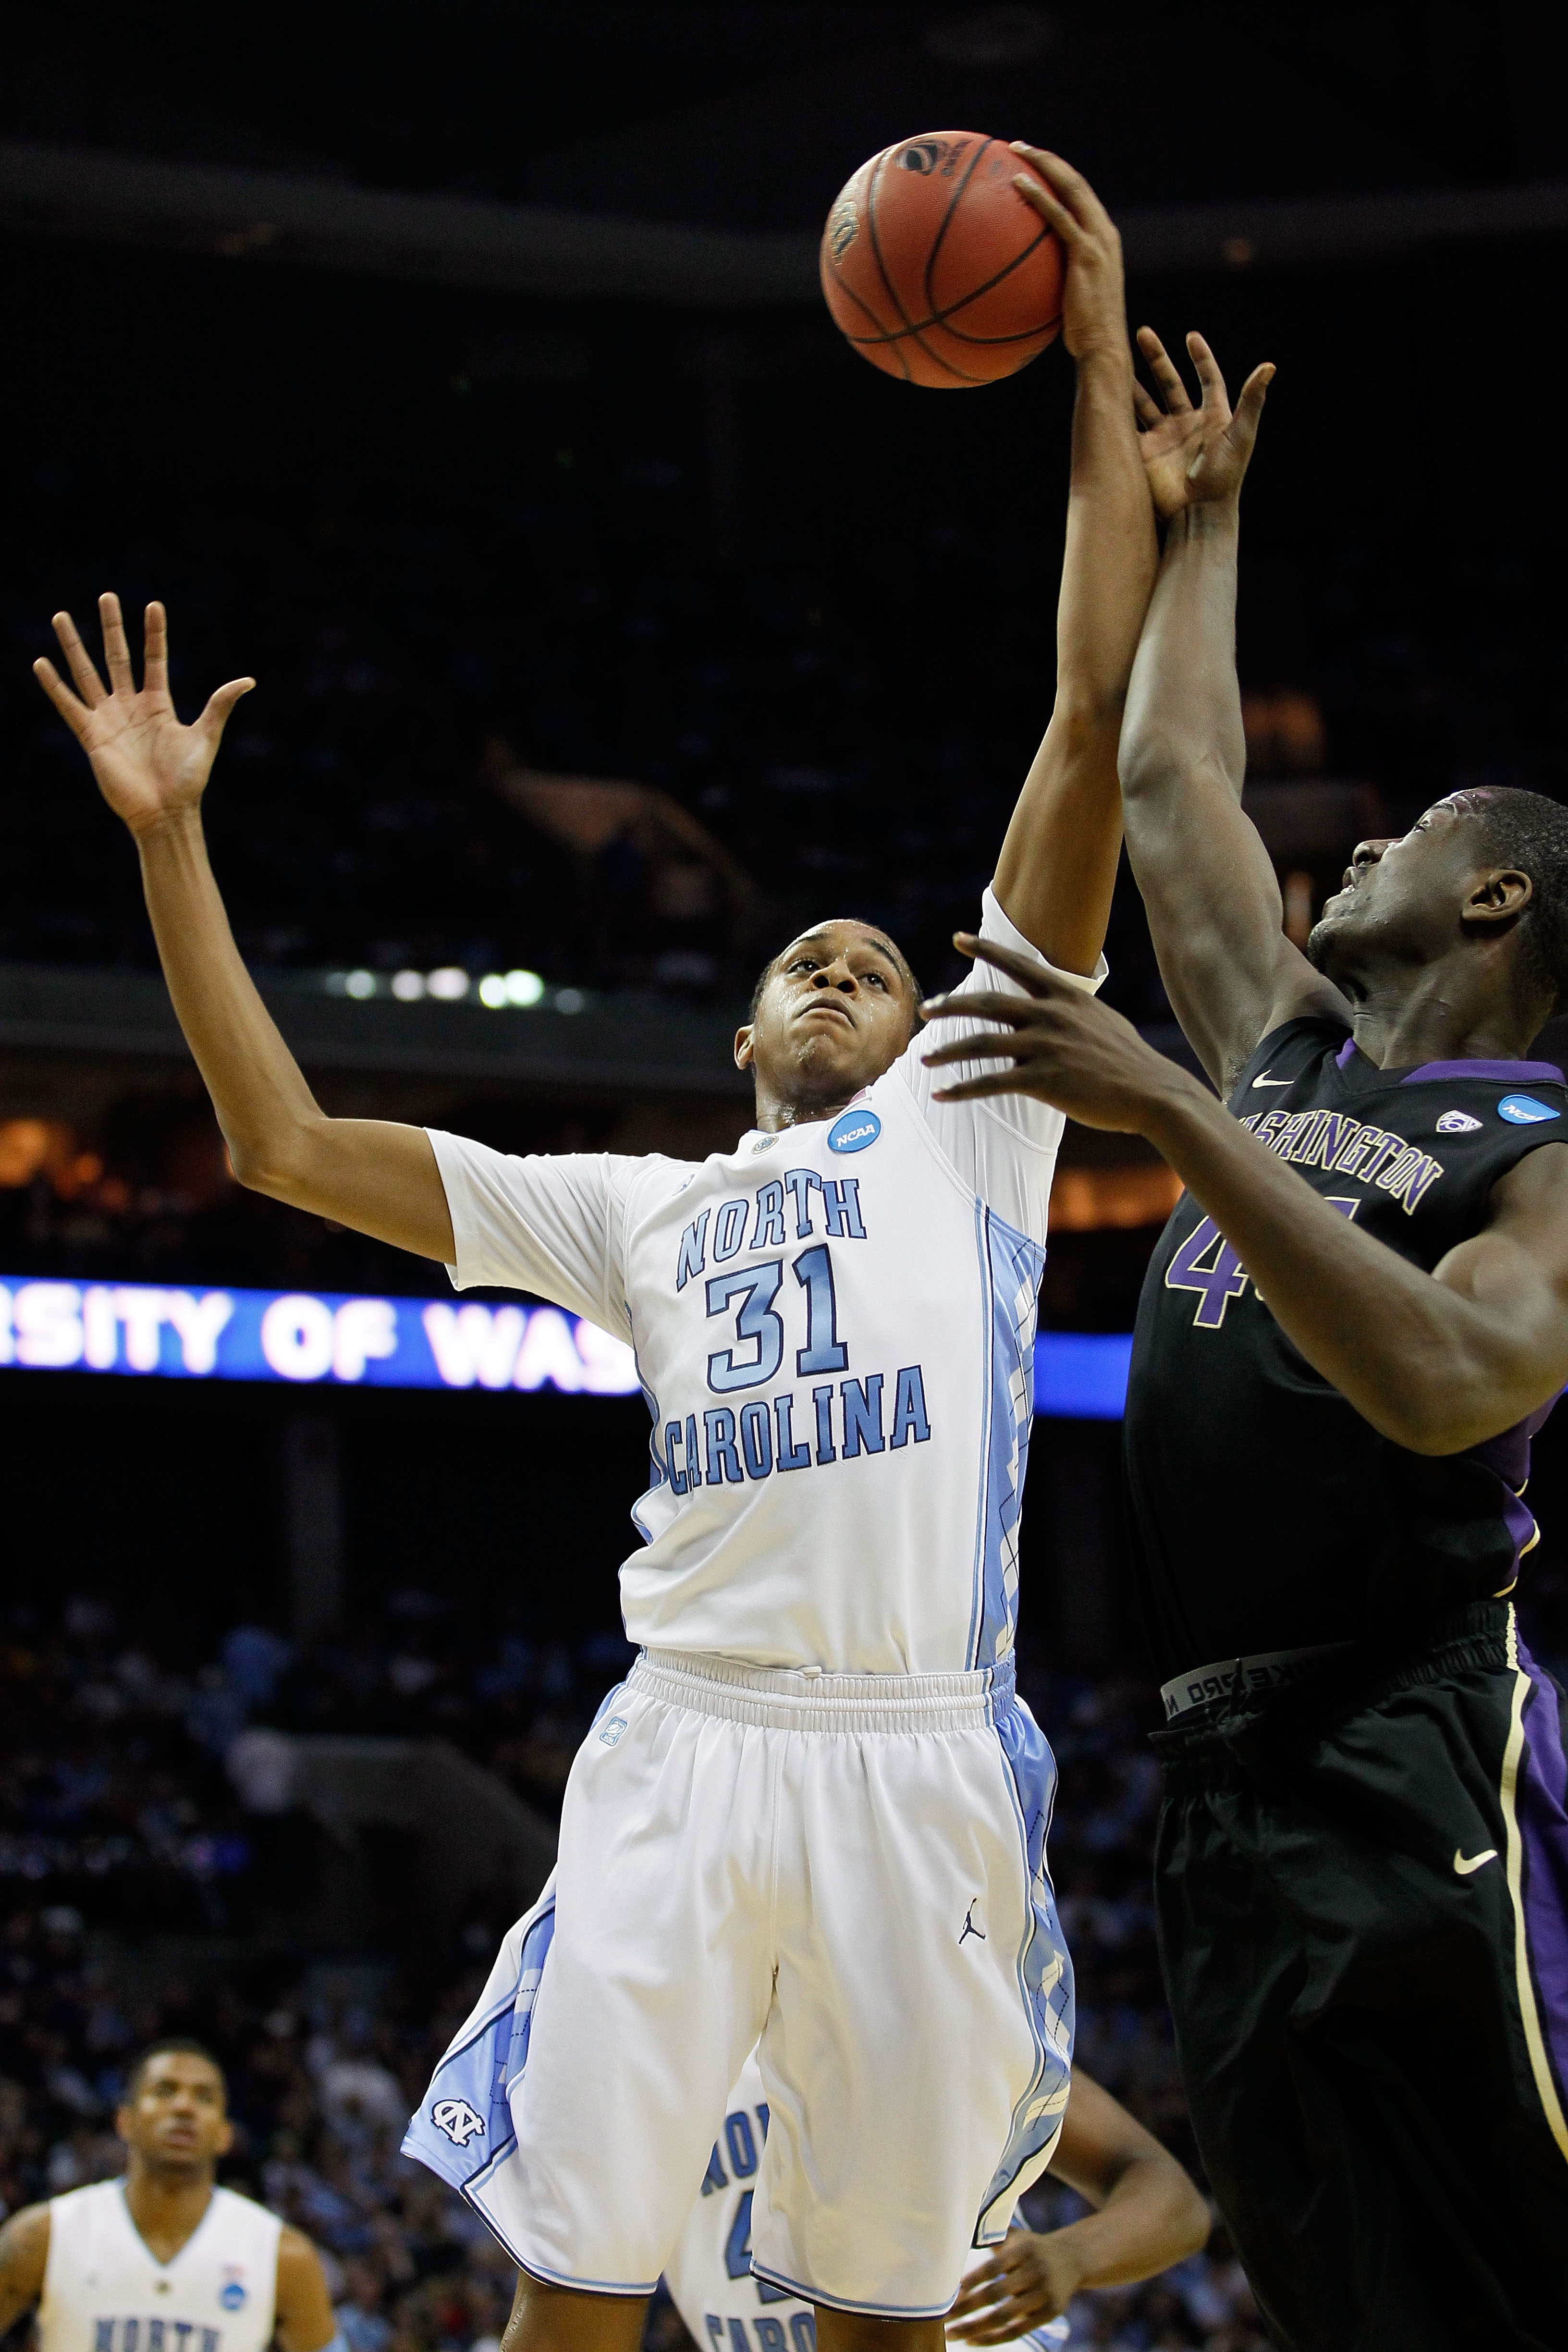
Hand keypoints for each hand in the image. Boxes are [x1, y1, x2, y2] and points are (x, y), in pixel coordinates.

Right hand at [33, 595, 253, 837]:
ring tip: (62, 616)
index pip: (155, 659)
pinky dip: (54, 686)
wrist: (165, 813)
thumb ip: (219, 706)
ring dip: (75, 645)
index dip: (154, 633)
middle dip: (112, 627)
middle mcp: (131, 707)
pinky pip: (69, 706)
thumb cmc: (187, 780)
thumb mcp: (206, 737)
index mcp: (158, 704)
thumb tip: (248, 680)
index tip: (153, 605)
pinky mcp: (91, 736)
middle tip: (107, 595)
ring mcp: (109, 720)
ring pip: (88, 673)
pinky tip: (41, 662)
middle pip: (118, 657)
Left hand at [921, 935, 1193, 1134]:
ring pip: (983, 1044)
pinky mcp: (1045, 1081)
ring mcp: (1048, 1047)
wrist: (1153, 1093)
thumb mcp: (1102, 1020)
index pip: (1018, 965)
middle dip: (951, 1006)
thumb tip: (1050, 1008)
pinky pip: (992, 1083)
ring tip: (924, 1059)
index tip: (957, 939)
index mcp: (1066, 996)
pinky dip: (962, 1089)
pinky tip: (941, 1095)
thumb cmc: (1128, 1061)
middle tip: (925, 1009)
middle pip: (988, 1004)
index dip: (985, 950)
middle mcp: (1053, 1016)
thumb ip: (1071, 1010)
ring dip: (948, 1052)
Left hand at [945, 2229, 1087, 2341]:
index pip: (993, 2268)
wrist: (1073, 2258)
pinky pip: (1017, 2330)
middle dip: (966, 2308)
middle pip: (995, 2294)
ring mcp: (1044, 2295)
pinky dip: (993, 2338)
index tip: (949, 2292)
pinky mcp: (1049, 2314)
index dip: (971, 2280)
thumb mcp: (1017, 2236)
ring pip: (1004, 2317)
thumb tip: (957, 2237)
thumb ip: (992, 2237)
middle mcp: (1036, 2271)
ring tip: (952, 2334)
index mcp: (1025, 2250)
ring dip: (974, 2328)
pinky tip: (973, 2340)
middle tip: (942, 2318)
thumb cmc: (1033, 2247)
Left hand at [1010, 147, 1127, 364]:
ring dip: (1043, 164)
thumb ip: (1057, 281)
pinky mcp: (1086, 253)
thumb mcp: (1070, 300)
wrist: (1102, 346)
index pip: (1080, 196)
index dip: (1057, 176)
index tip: (1032, 165)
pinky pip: (1059, 217)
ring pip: (1071, 187)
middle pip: (1076, 182)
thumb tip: (1025, 283)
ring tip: (1015, 152)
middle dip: (1048, 159)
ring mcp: (1098, 240)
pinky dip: (1039, 196)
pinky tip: (1018, 184)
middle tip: (1018, 148)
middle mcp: (1104, 231)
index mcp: (1103, 238)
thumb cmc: (1084, 334)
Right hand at [1133, 329, 1273, 521]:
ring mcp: (1164, 438)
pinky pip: (1129, 428)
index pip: (1207, 378)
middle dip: (1157, 359)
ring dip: (1133, 382)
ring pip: (1145, 402)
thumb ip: (1252, 399)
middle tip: (1142, 334)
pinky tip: (1107, 393)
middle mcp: (1186, 424)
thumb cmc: (1225, 476)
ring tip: (1116, 361)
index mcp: (1212, 416)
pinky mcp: (1145, 454)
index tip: (1190, 337)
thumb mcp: (1241, 434)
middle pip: (1170, 383)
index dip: (1200, 357)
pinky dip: (1118, 412)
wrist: (1198, 514)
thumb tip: (1269, 366)